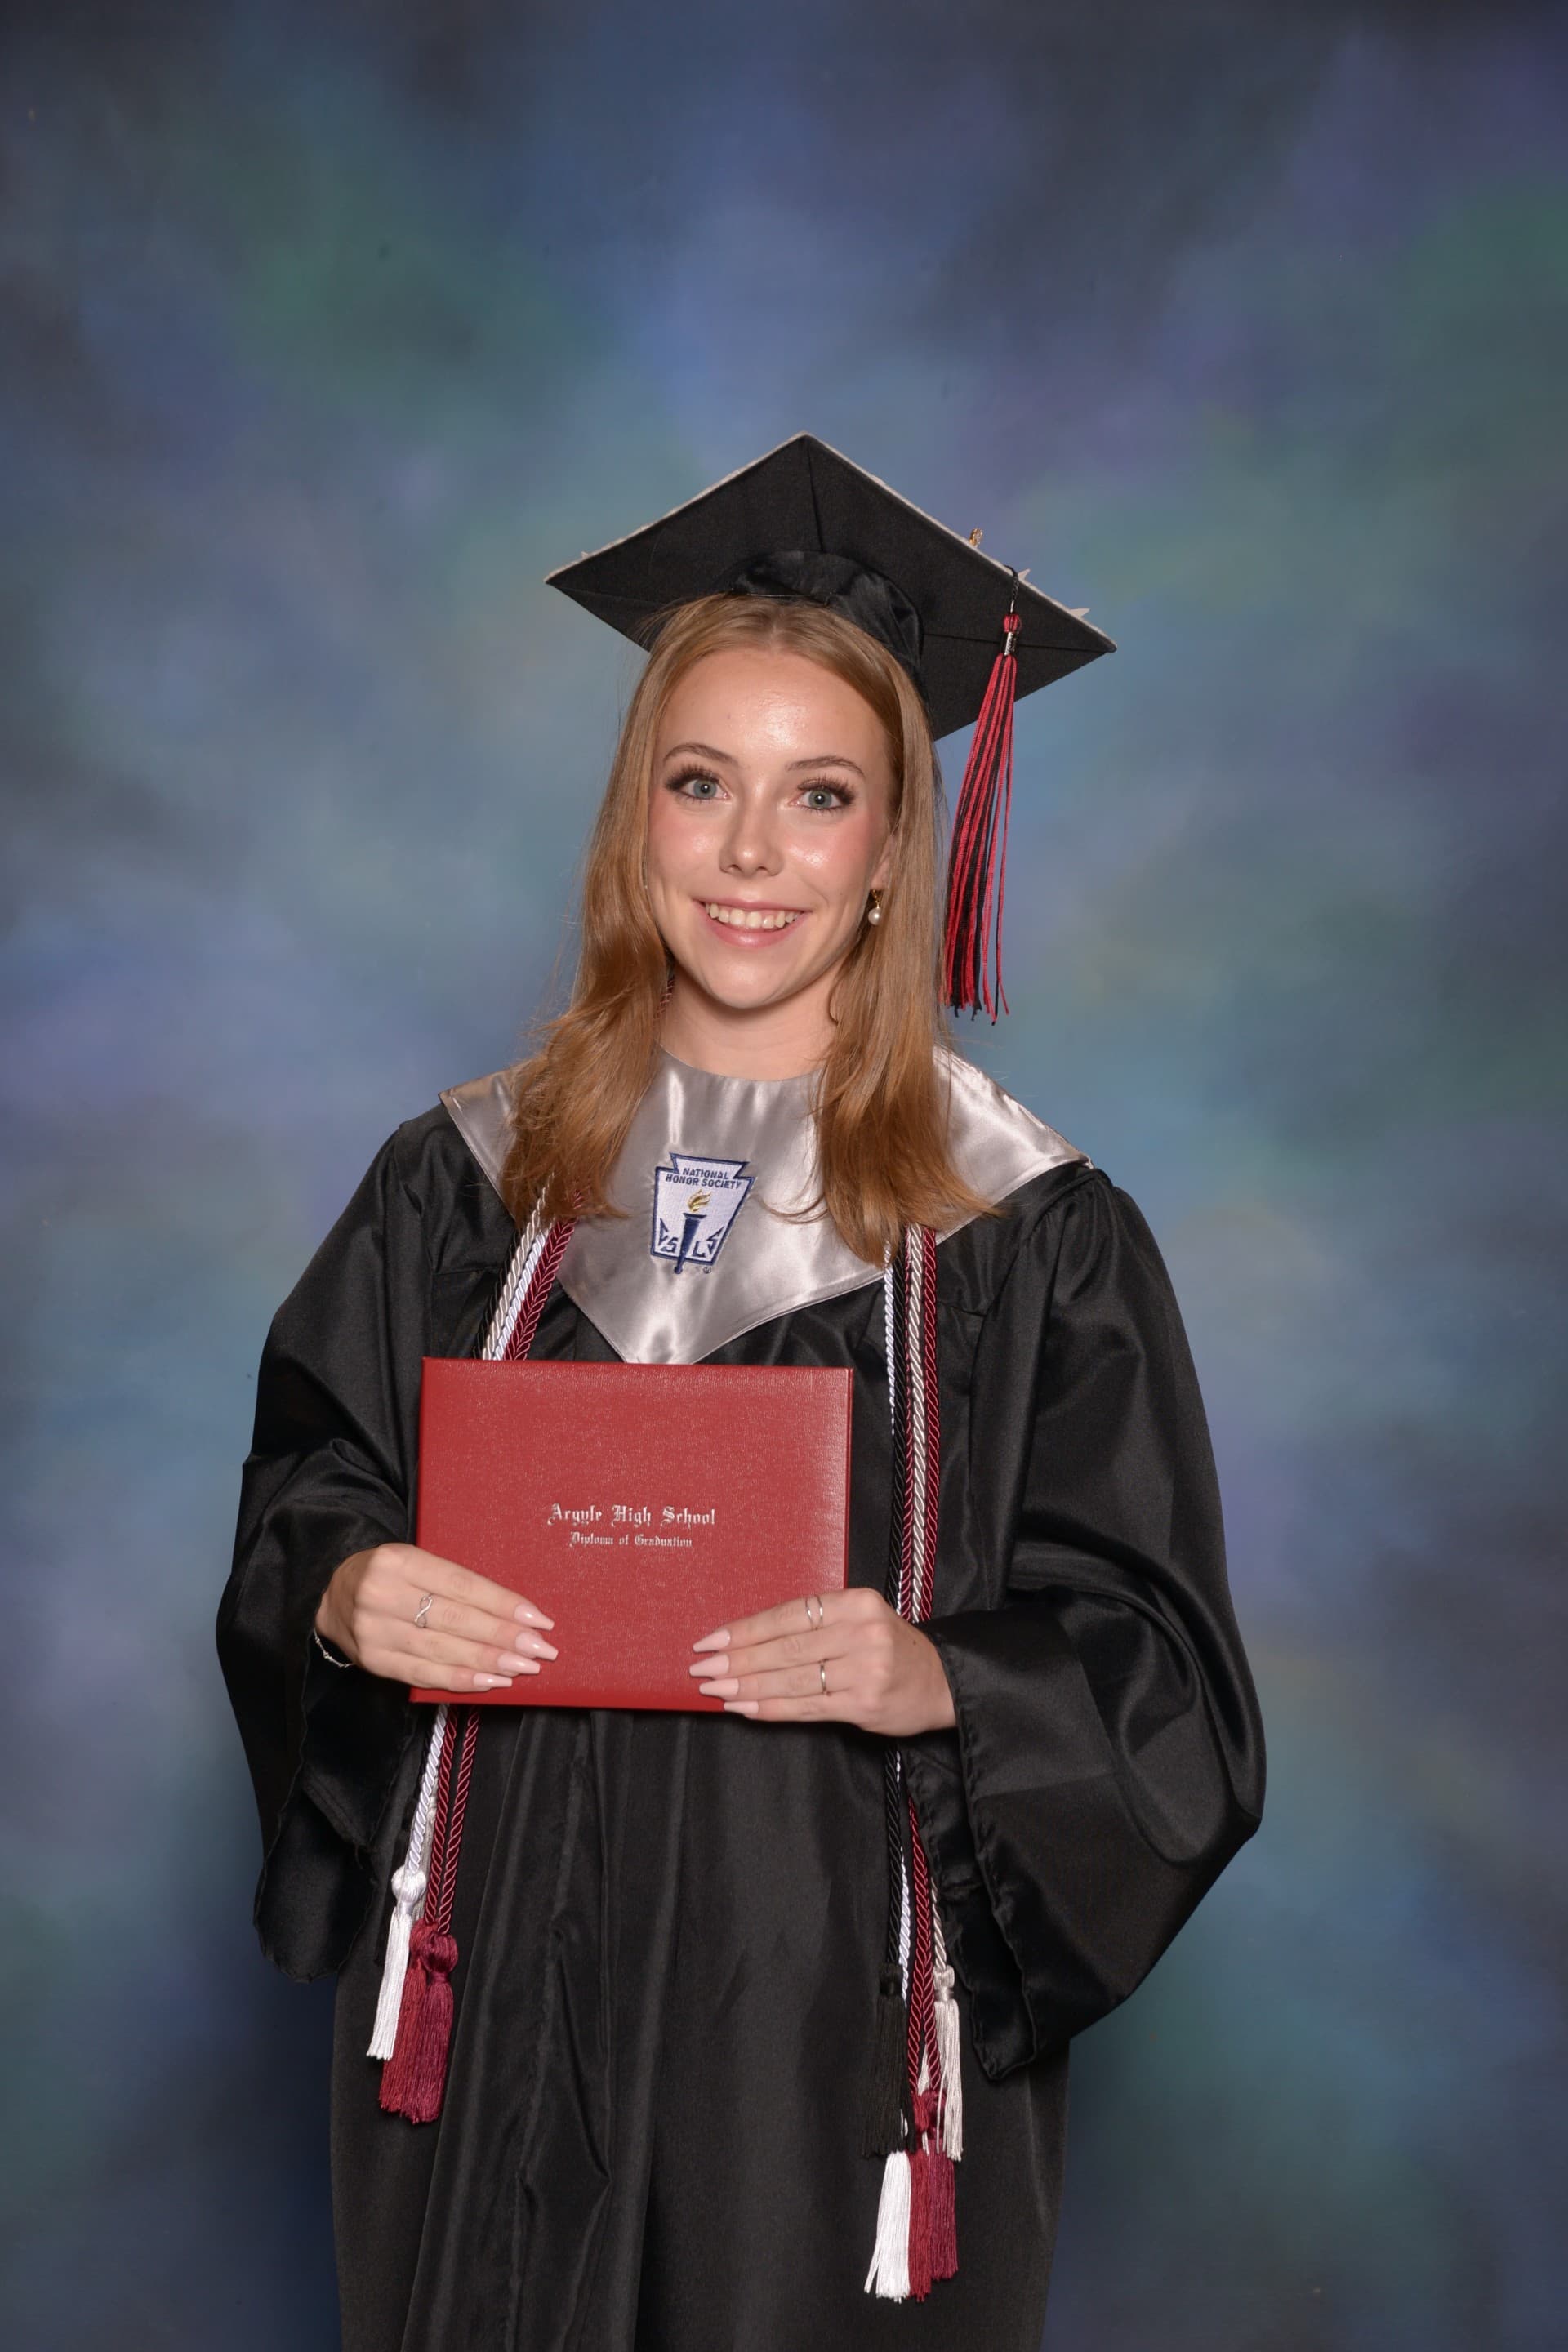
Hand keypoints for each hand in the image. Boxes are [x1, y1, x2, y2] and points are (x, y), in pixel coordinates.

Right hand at [316, 1541, 557, 1691]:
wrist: (332, 1596)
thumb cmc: (390, 1576)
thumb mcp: (415, 1561)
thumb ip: (454, 1582)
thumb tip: (514, 1612)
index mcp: (398, 1560)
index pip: (461, 1585)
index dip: (502, 1604)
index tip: (538, 1619)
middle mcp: (383, 1594)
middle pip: (455, 1619)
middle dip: (504, 1636)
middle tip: (541, 1649)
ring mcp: (375, 1631)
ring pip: (442, 1649)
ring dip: (489, 1661)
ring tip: (523, 1666)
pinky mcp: (373, 1661)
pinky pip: (424, 1674)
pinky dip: (461, 1679)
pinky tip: (491, 1681)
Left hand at [688, 1586, 955, 1733]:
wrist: (939, 1680)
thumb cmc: (888, 1645)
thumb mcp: (858, 1618)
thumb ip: (815, 1623)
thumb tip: (747, 1638)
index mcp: (856, 1602)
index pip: (789, 1615)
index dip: (746, 1629)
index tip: (711, 1641)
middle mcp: (862, 1632)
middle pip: (786, 1648)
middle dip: (738, 1661)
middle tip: (702, 1669)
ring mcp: (865, 1670)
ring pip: (792, 1680)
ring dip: (748, 1687)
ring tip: (717, 1691)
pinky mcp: (865, 1704)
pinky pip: (807, 1707)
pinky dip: (773, 1709)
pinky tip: (747, 1708)